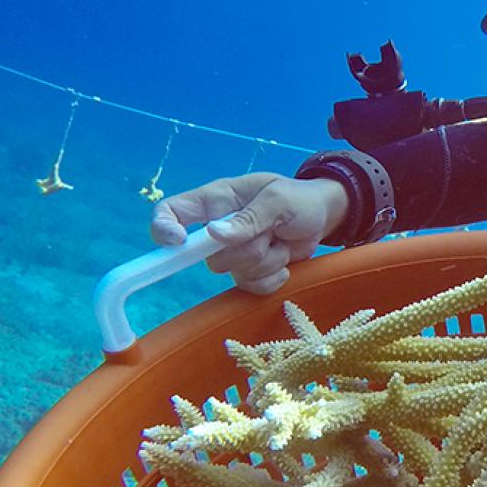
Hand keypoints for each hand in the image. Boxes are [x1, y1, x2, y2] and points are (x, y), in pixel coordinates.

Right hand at [150, 172, 350, 293]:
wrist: (322, 217)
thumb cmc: (298, 198)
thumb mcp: (278, 200)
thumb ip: (248, 217)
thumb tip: (214, 234)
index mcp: (215, 201)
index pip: (170, 212)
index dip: (163, 228)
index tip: (179, 243)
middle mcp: (216, 230)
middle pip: (210, 258)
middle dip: (248, 249)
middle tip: (272, 230)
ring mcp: (232, 254)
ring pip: (235, 274)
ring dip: (268, 260)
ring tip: (281, 238)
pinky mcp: (249, 273)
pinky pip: (253, 287)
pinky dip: (275, 276)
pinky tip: (285, 256)